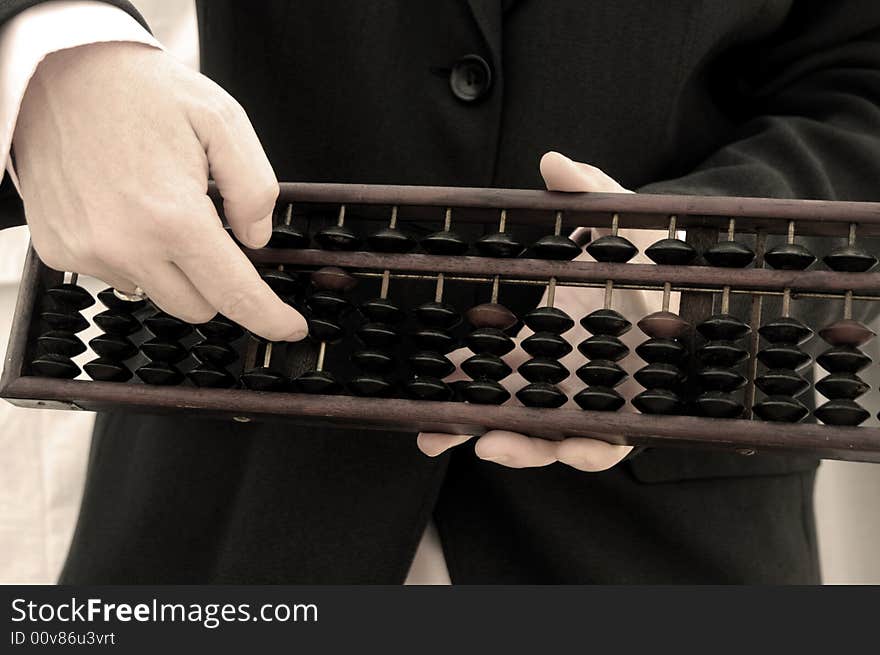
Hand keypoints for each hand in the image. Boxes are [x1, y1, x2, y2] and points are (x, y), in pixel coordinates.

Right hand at [14, 42, 305, 339]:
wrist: (57, 70)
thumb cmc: (140, 91)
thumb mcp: (222, 121)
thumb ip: (254, 188)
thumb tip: (255, 239)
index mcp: (173, 217)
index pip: (234, 293)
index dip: (269, 317)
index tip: (290, 329)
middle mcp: (126, 245)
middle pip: (198, 306)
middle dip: (216, 280)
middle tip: (210, 228)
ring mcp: (87, 252)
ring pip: (157, 294)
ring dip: (172, 269)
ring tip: (160, 208)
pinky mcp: (59, 250)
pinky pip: (116, 276)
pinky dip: (132, 255)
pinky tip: (126, 210)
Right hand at [418, 151, 649, 470]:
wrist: (714, 284)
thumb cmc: (661, 259)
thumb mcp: (626, 223)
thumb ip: (592, 194)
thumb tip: (552, 160)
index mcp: (554, 339)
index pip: (499, 366)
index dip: (464, 380)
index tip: (429, 388)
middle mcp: (571, 378)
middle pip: (512, 411)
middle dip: (470, 425)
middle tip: (430, 434)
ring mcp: (602, 401)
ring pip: (550, 437)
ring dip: (516, 446)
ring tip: (487, 444)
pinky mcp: (641, 418)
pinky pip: (609, 445)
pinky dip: (585, 450)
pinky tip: (570, 448)